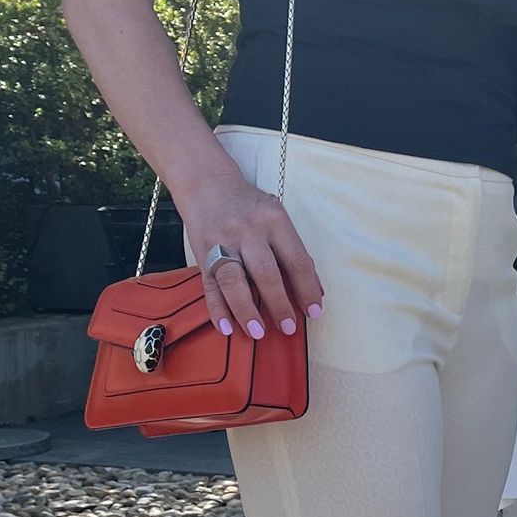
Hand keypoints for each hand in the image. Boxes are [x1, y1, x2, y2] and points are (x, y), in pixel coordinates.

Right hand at [179, 169, 323, 339]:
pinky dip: (218, 309)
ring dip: (246, 309)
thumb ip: (293, 251)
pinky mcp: (202, 253)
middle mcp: (248, 230)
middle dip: (279, 304)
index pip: (295, 259)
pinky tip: (227, 328)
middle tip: (289, 328)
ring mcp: (222, 242)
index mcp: (274, 220)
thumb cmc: (249, 206)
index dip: (306, 289)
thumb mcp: (276, 218)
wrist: (207, 183)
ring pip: (234, 280)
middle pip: (266, 272)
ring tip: (258, 332)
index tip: (314, 312)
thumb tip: (315, 290)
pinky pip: (210, 286)